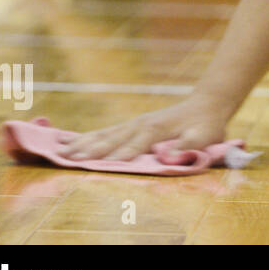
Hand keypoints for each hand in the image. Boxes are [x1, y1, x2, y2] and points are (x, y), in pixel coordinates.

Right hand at [57, 93, 232, 161]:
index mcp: (156, 129)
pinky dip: (89, 136)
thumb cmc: (207, 124)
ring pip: (105, 134)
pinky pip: (107, 131)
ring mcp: (135, 123)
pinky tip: (74, 141)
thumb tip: (168, 156)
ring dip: (83, 142)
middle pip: (111, 139)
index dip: (118, 155)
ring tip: (61, 150)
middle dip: (90, 149)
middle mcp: (141, 124)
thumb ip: (187, 146)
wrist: (207, 104)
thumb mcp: (204, 136)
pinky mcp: (133, 125)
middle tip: (67, 158)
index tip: (99, 165)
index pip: (133, 145)